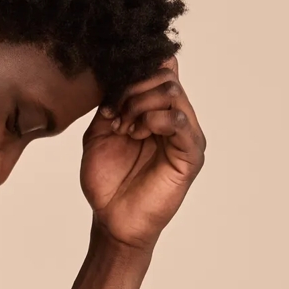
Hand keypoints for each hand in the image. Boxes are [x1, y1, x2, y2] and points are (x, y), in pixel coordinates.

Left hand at [80, 56, 205, 253]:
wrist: (112, 219)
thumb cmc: (107, 182)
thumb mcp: (99, 134)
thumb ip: (111, 103)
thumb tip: (120, 76)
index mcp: (156, 111)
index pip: (160, 70)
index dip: (135, 74)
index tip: (111, 99)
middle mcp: (175, 118)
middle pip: (166, 76)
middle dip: (134, 90)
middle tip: (116, 117)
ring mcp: (185, 135)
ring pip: (172, 92)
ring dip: (141, 105)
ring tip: (125, 130)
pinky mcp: (190, 154)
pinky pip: (180, 121)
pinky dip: (154, 121)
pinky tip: (137, 136)